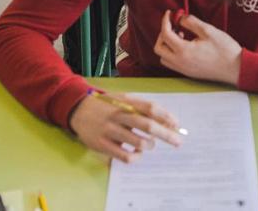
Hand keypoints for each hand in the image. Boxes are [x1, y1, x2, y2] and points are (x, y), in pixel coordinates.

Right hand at [68, 91, 182, 162]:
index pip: (151, 108)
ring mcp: (110, 130)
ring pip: (139, 142)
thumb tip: (167, 120)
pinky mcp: (103, 145)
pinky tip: (136, 153)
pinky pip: (125, 156)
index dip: (167, 117)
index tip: (177, 125)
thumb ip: (142, 107)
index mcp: (126, 102)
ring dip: (149, 145)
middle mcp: (119, 115)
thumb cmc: (107, 106)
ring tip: (149, 144)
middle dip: (167, 135)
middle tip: (178, 142)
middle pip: (148, 125)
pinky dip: (136, 157)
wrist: (78, 109)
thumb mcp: (123, 100)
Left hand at [154, 11, 242, 84]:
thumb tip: (180, 18)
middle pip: (159, 48)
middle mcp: (180, 62)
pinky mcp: (189, 73)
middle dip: (162, 34)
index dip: (165, 21)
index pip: (165, 34)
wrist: (236, 68)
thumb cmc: (225, 50)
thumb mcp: (208, 30)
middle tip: (173, 25)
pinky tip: (186, 45)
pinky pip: (172, 63)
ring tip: (181, 36)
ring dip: (167, 45)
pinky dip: (173, 53)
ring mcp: (184, 70)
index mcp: (184, 51)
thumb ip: (191, 22)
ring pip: (164, 57)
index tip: (169, 13)